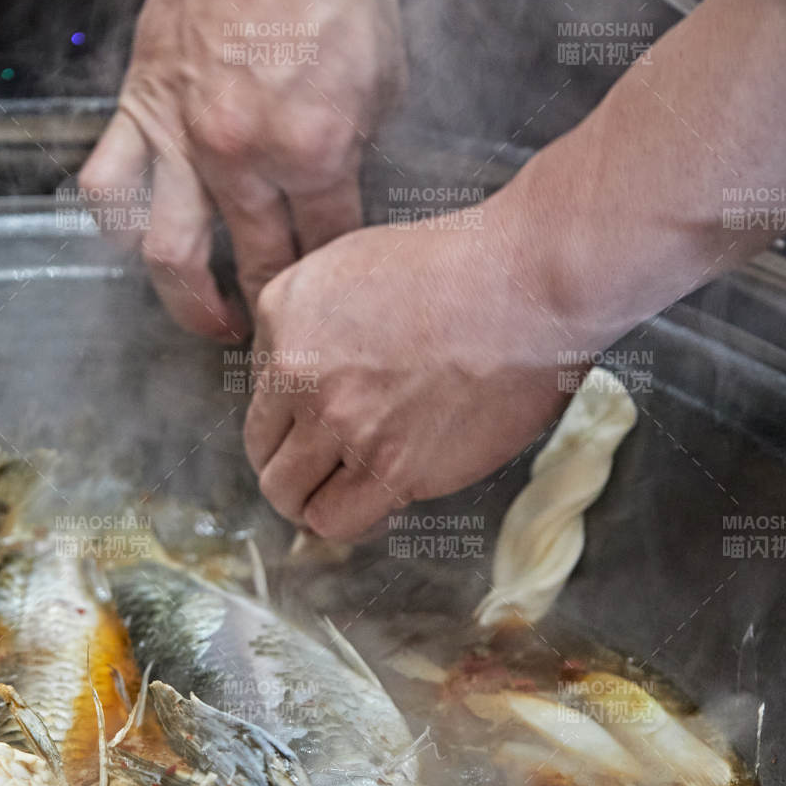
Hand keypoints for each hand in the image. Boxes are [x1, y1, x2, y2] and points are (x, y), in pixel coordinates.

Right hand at [80, 0, 404, 340]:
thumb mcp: (385, 73)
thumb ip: (362, 145)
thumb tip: (347, 184)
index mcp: (314, 149)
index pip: (330, 243)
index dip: (340, 274)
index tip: (342, 291)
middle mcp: (241, 156)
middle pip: (260, 263)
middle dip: (277, 304)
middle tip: (283, 326)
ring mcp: (181, 139)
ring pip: (169, 253)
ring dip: (190, 302)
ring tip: (208, 320)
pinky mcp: (138, 110)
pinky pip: (108, 187)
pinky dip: (117, 226)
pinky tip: (135, 243)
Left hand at [244, 202, 590, 540]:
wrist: (528, 285)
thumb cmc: (463, 266)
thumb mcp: (354, 263)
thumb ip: (311, 321)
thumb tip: (294, 377)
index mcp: (283, 315)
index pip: (257, 397)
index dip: (288, 420)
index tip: (316, 426)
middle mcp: (299, 372)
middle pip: (263, 454)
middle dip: (291, 467)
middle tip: (325, 468)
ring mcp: (343, 423)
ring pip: (290, 497)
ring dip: (313, 501)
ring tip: (345, 492)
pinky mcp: (391, 467)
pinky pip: (339, 521)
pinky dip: (351, 521)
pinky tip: (376, 502)